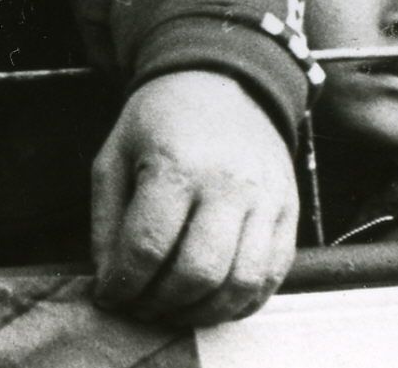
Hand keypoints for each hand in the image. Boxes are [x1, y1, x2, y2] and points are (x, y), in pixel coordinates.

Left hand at [88, 70, 296, 326]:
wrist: (222, 84)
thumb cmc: (159, 121)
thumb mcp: (114, 154)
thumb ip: (107, 220)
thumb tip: (109, 282)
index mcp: (176, 164)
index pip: (148, 246)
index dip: (124, 284)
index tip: (109, 295)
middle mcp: (228, 185)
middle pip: (197, 273)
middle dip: (161, 303)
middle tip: (139, 307)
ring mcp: (266, 201)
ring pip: (240, 284)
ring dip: (201, 312)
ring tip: (172, 309)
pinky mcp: (290, 214)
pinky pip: (271, 278)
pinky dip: (240, 303)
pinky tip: (210, 302)